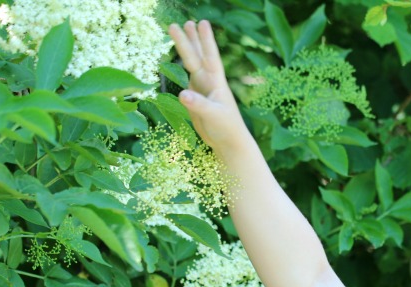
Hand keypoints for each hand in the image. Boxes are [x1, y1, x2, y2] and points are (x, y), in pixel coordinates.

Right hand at [168, 20, 249, 149]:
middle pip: (197, 56)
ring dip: (187, 47)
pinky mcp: (196, 97)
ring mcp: (202, 88)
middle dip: (189, 40)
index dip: (206, 41)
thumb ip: (199, 105)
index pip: (210, 57)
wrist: (228, 142)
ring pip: (192, 63)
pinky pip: (188, 77)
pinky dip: (184, 66)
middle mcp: (209, 82)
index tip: (202, 23)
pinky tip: (182, 59)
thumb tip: (182, 94)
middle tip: (182, 22)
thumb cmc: (227, 128)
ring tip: (182, 28)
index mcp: (216, 82)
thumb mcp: (214, 116)